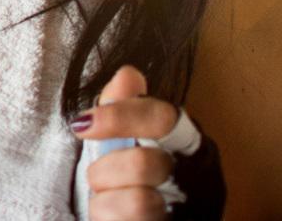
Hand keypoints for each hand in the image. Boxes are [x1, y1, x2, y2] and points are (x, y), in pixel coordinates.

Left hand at [70, 65, 181, 219]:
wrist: (155, 218)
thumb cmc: (139, 179)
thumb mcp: (130, 140)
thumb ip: (126, 108)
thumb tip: (128, 74)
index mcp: (190, 143)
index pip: (161, 118)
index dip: (119, 116)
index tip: (82, 124)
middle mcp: (200, 178)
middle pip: (144, 164)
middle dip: (107, 171)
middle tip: (100, 178)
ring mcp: (190, 210)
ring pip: (139, 203)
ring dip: (108, 202)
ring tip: (110, 201)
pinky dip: (111, 220)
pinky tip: (116, 217)